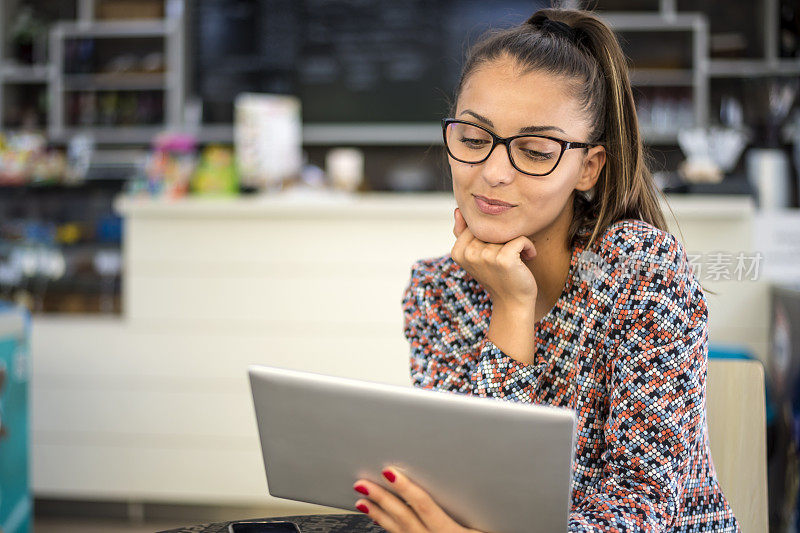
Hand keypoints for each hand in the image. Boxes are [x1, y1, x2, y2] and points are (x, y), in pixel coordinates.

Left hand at [353, 466, 483, 532]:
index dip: (406, 488)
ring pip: (396, 529)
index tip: (390, 472)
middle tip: (363, 482)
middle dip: (381, 498)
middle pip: (403, 516)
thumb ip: (475, 507)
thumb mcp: (486, 527)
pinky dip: (385, 526)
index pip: (423, 505)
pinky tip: (376, 518)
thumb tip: (476, 479)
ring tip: (362, 498)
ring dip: (377, 513)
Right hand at [451, 207, 537, 309]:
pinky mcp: (504, 259)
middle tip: (506, 257)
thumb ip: (464, 233)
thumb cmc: (496, 276)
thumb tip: (458, 211)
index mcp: (457, 251)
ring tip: (516, 259)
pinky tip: (527, 258)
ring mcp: (485, 256)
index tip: (494, 251)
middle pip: (492, 228)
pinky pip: (520, 238)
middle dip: (504, 239)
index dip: (491, 236)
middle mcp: (468, 253)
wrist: (512, 302)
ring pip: (507, 233)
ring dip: (517, 244)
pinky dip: (528, 247)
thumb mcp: (476, 255)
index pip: (478, 226)